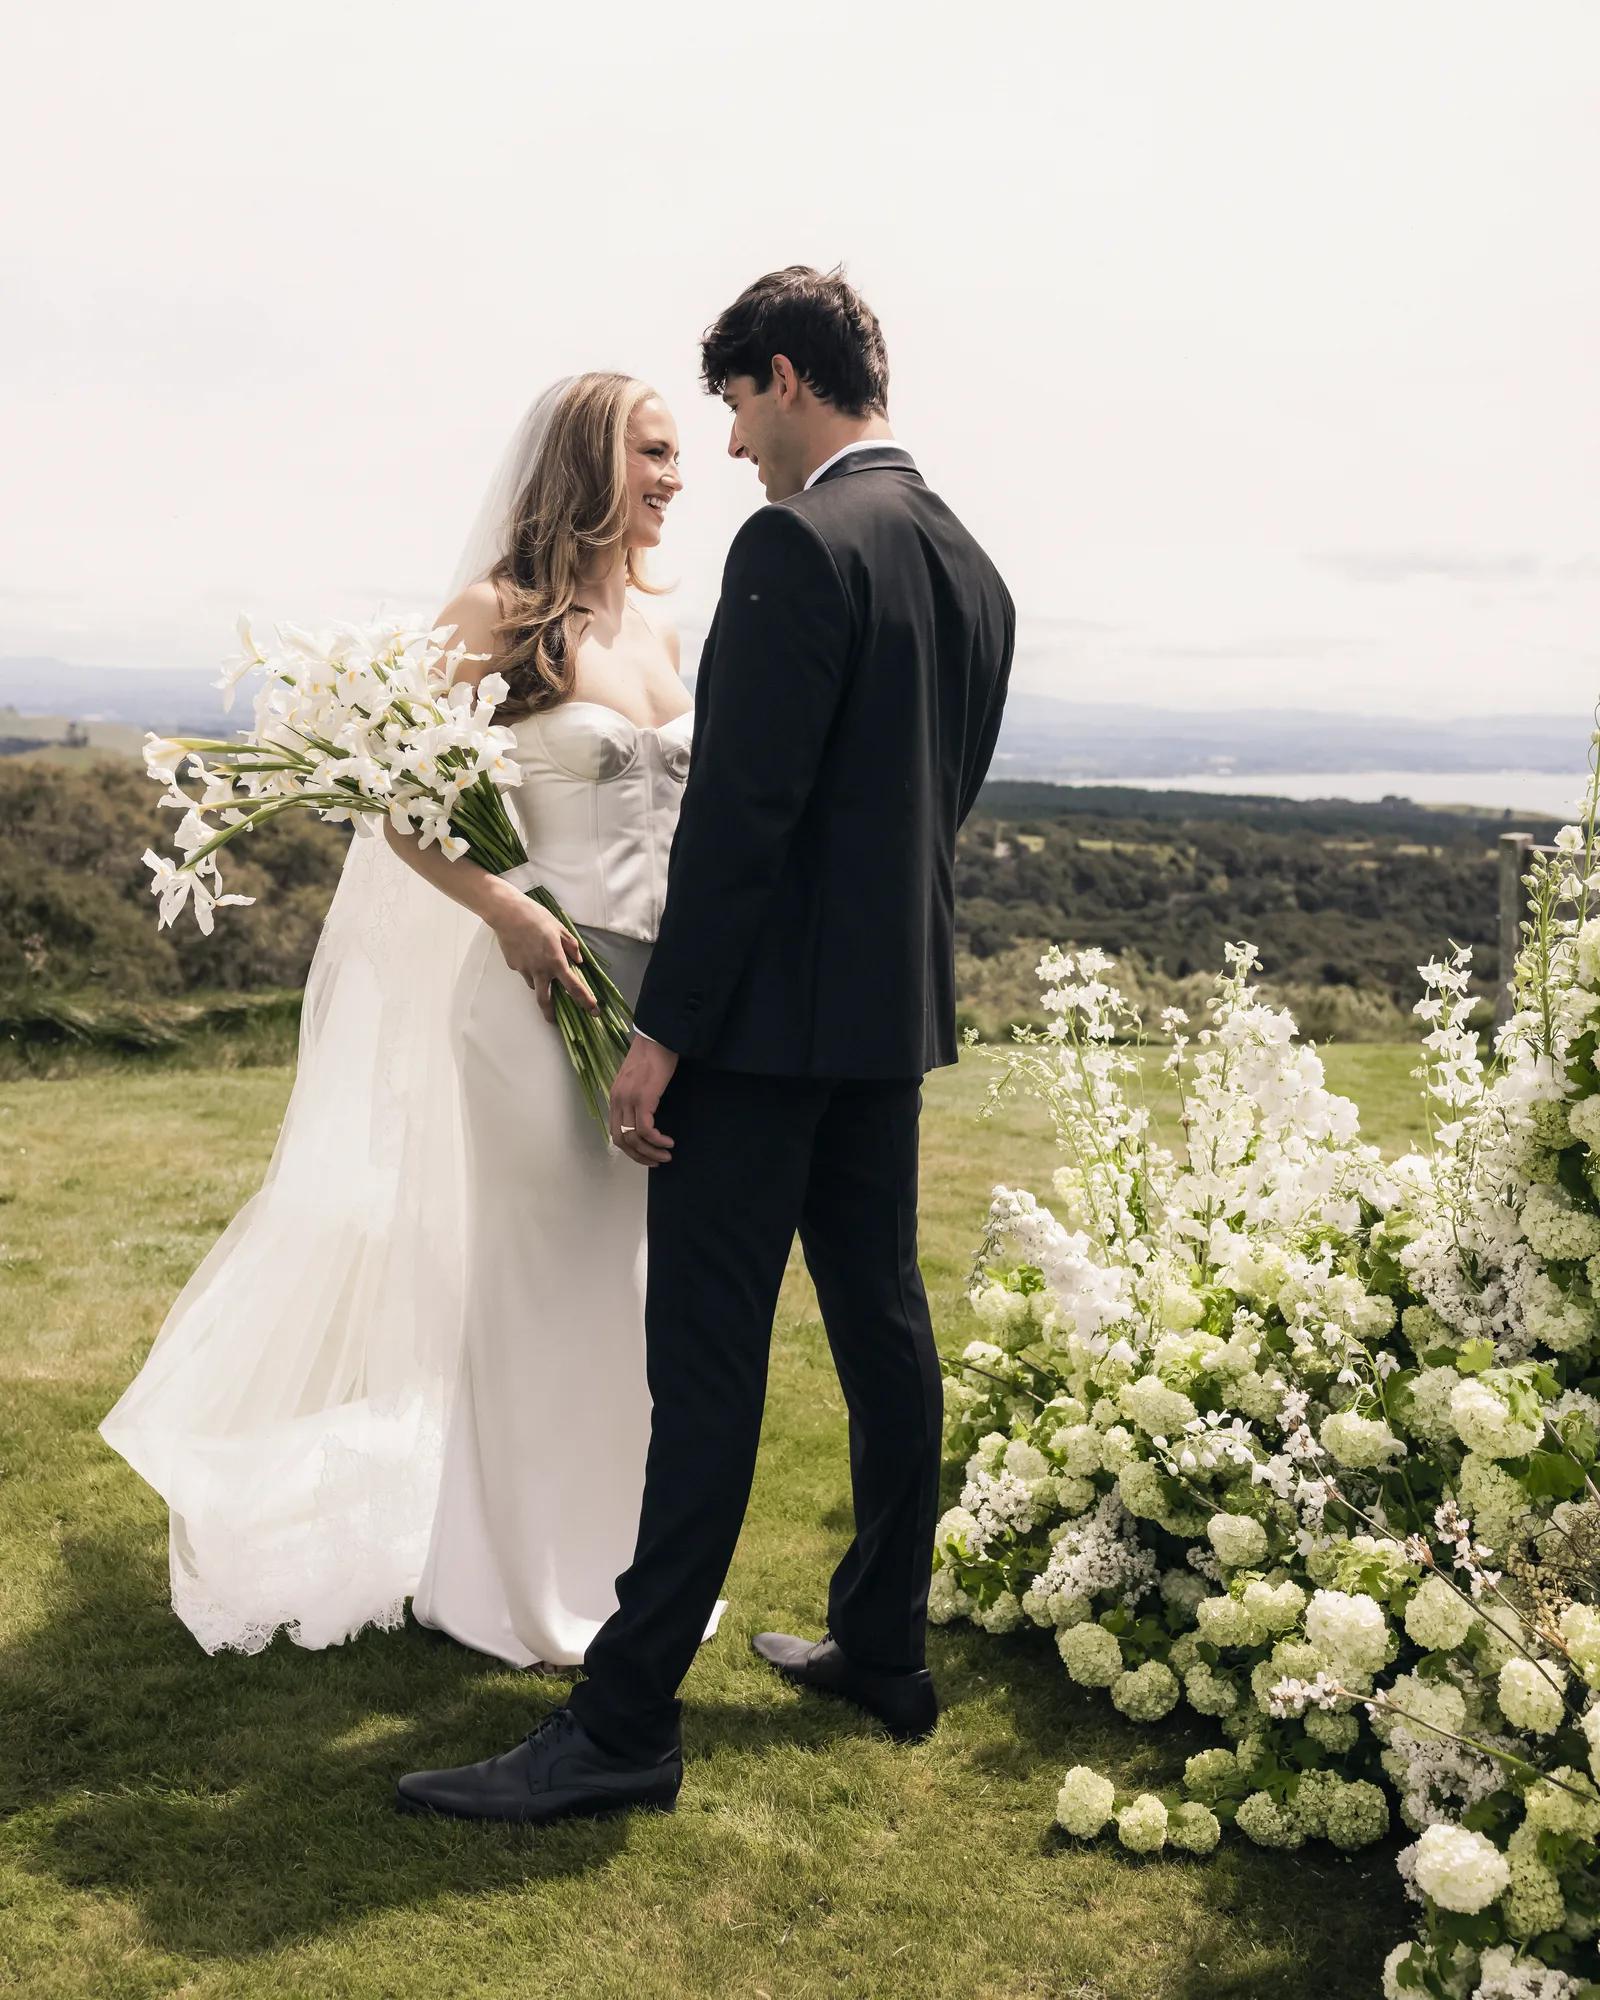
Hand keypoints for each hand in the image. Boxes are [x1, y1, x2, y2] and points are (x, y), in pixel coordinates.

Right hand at [490, 898, 597, 1024]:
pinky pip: (524, 971)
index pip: (573, 987)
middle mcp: (540, 970)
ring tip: (540, 968)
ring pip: (533, 984)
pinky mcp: (513, 965)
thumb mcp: (560, 929)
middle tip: (553, 1020)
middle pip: (544, 1000)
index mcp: (555, 962)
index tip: (592, 1010)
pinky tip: (527, 953)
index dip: (584, 1000)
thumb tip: (578, 960)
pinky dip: (529, 967)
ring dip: (539, 983)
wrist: (508, 914)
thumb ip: (571, 946)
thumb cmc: (537, 918)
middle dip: (549, 1014)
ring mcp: (524, 969)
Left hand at [609, 1035, 678, 1165]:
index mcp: (615, 1097)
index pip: (616, 1132)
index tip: (646, 1155)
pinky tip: (668, 1142)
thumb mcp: (638, 1079)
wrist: (658, 1037)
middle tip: (657, 1161)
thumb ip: (636, 1096)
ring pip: (634, 1138)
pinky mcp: (643, 1098)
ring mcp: (629, 1099)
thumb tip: (646, 1115)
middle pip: (622, 1140)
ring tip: (666, 1155)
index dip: (630, 1149)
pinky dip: (657, 1140)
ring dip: (650, 1151)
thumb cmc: (653, 1055)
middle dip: (639, 1156)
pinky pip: (646, 1129)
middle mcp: (618, 1100)